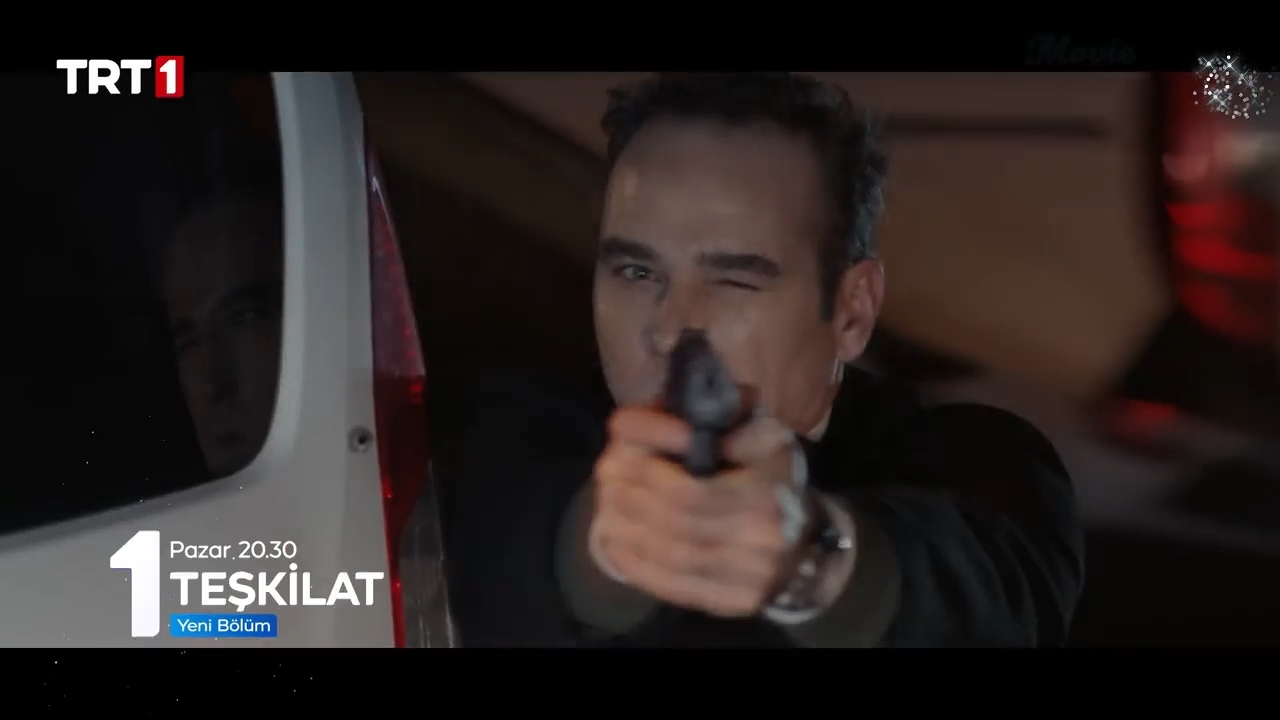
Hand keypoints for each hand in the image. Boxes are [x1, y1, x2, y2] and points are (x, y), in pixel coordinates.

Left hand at [589, 403, 800, 617]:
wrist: (806, 541)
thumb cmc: (770, 477)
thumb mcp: (761, 434)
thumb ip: (728, 416)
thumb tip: (685, 422)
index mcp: (767, 484)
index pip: (691, 487)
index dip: (648, 472)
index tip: (618, 450)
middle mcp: (764, 532)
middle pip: (676, 518)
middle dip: (631, 495)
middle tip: (604, 476)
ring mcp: (753, 573)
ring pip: (672, 552)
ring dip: (628, 529)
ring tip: (604, 507)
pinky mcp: (737, 601)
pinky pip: (677, 586)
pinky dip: (638, 566)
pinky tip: (616, 544)